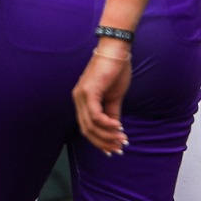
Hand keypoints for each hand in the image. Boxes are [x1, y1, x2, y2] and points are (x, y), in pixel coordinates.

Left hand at [72, 40, 133, 154]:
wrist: (116, 50)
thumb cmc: (115, 71)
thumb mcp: (115, 97)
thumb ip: (112, 113)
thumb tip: (116, 130)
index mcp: (82, 101)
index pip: (87, 127)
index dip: (99, 141)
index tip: (113, 149)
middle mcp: (78, 99)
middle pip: (87, 130)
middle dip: (103, 142)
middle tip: (119, 148)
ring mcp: (81, 95)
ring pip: (91, 125)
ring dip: (107, 135)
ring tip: (121, 139)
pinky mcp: (88, 91)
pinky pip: (95, 115)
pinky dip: (107, 124)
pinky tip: (118, 127)